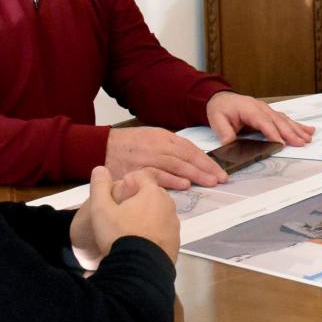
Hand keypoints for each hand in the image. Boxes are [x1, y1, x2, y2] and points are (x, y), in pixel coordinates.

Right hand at [70, 166, 179, 263]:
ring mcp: (174, 225)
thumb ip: (100, 186)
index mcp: (152, 193)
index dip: (129, 181)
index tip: (119, 193)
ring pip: (159, 213)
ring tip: (130, 229)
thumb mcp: (101, 209)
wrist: (140, 269)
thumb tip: (100, 169)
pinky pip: (163, 231)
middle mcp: (168, 206)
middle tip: (122, 212)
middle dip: (139, 198)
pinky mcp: (176, 242)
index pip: (142, 176)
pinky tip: (140, 242)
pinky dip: (154, 233)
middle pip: (152, 194)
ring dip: (147, 216)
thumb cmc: (120, 235)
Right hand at [106, 125, 225, 189]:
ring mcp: (148, 157)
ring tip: (209, 181)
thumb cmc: (127, 144)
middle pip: (187, 156)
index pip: (190, 149)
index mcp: (163, 137)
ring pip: (176, 164)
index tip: (218, 170)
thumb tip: (191, 159)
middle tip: (220, 178)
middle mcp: (158, 145)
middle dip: (206, 168)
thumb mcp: (151, 137)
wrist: (100, 147)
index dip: (206, 160)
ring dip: (195, 173)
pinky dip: (172, 179)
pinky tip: (184, 184)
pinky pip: (157, 174)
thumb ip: (170, 147)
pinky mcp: (138, 169)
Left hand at [205, 91, 313, 145]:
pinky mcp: (269, 113)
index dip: (273, 132)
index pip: (263, 122)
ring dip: (297, 129)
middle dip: (290, 132)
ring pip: (284, 119)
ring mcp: (267, 109)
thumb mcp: (217, 121)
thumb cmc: (220, 108)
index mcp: (248, 108)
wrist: (220, 98)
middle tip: (301, 143)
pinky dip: (297, 125)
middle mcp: (261, 107)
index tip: (282, 143)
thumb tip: (231, 147)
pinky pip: (285, 119)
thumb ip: (225, 134)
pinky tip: (308, 130)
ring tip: (308, 138)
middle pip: (278, 121)